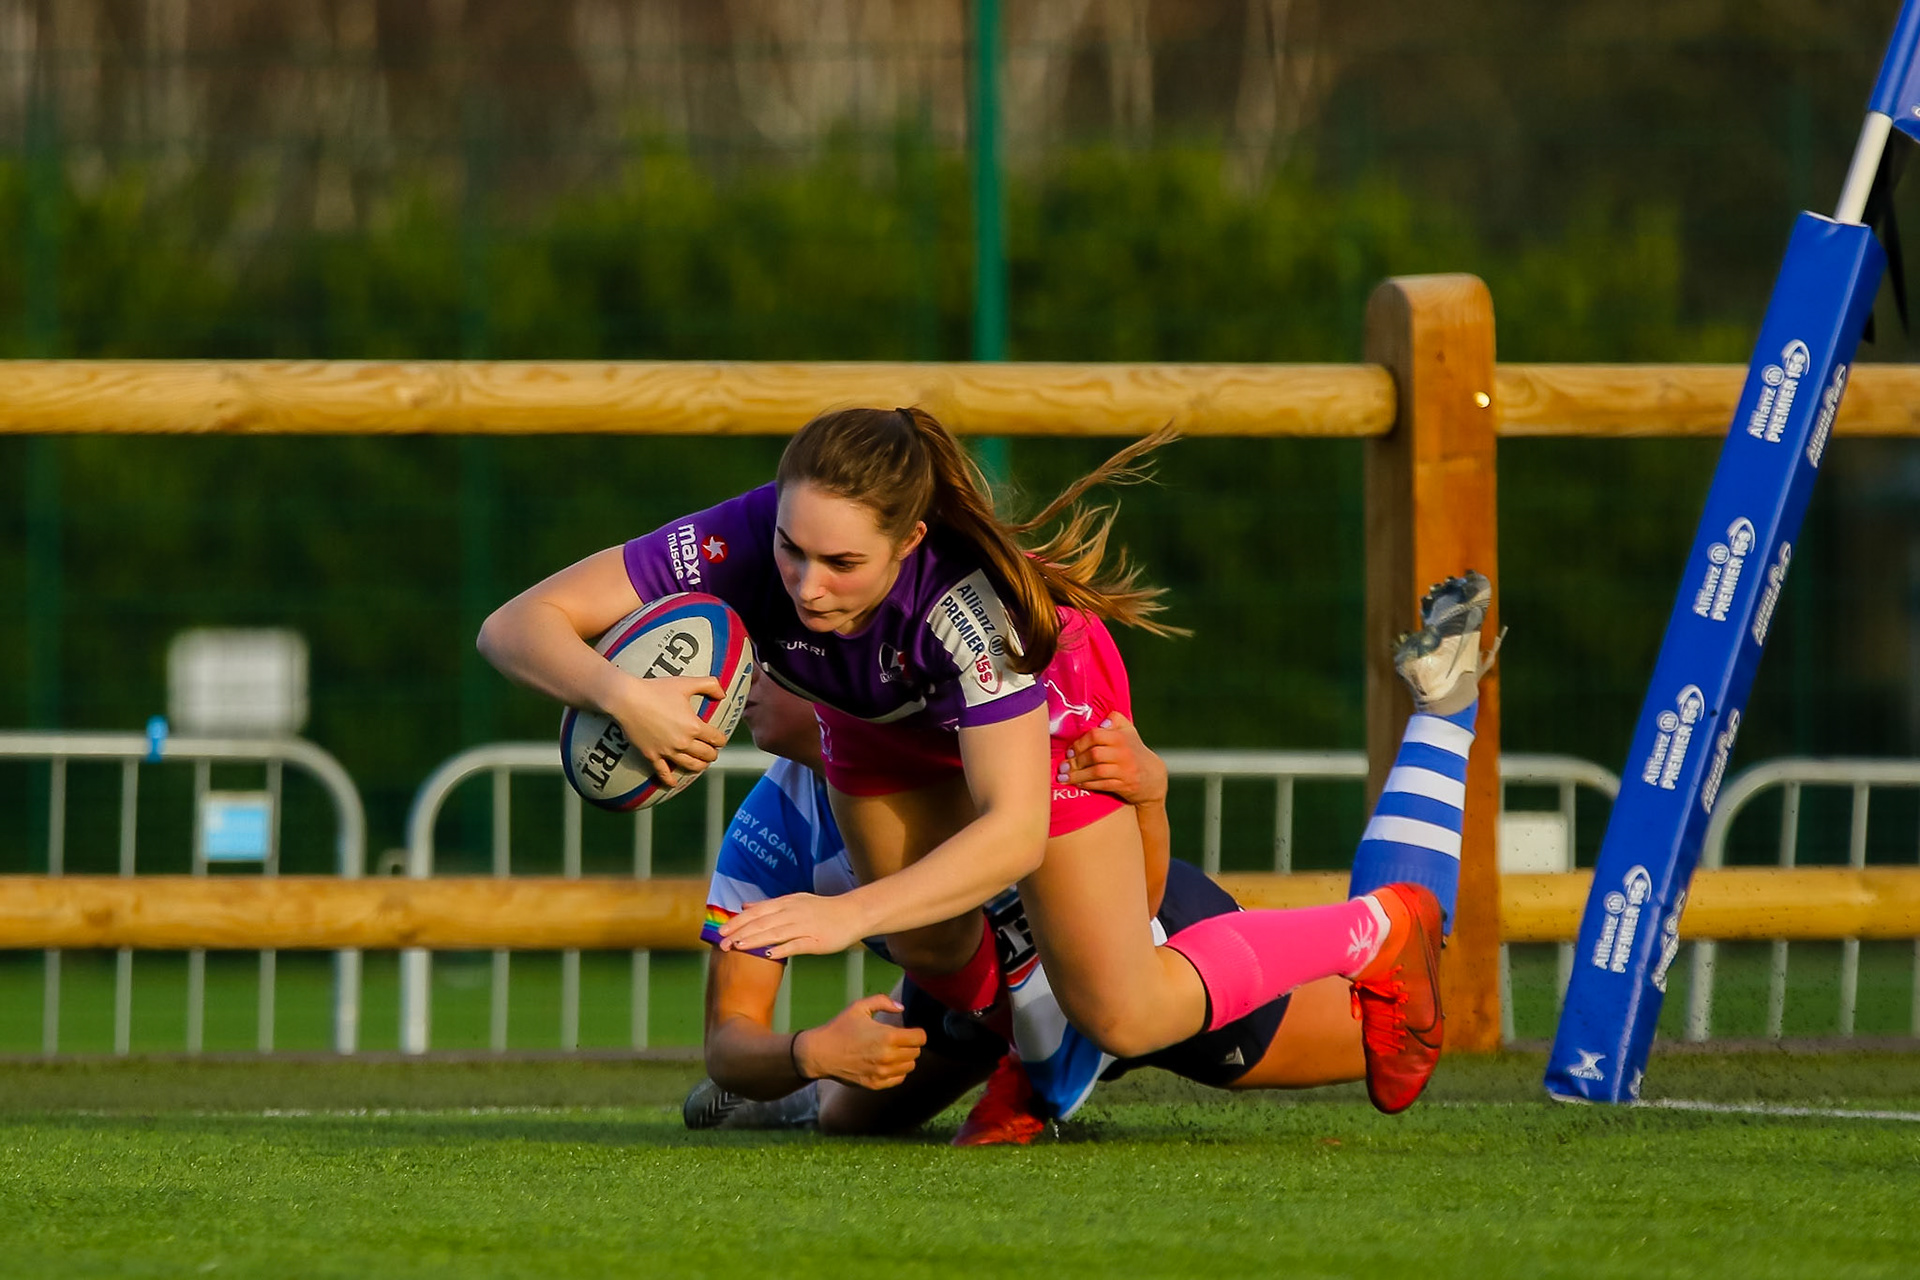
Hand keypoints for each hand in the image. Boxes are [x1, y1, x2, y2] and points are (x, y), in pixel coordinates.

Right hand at [608, 673, 728, 787]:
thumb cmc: (656, 689)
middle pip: (706, 755)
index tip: (720, 739)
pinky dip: (670, 780)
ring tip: (701, 765)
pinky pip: (663, 772)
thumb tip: (723, 693)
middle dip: (712, 754)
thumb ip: (709, 684)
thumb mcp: (686, 683)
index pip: (716, 739)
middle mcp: (683, 742)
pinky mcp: (651, 755)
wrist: (627, 699)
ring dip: (699, 766)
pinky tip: (674, 783)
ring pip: (690, 765)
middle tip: (712, 752)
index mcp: (694, 726)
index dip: (721, 740)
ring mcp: (667, 751)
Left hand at [718, 892, 868, 959]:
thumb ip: (768, 905)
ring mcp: (804, 926)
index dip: (738, 921)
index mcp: (786, 903)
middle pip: (762, 923)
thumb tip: (744, 906)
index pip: (756, 912)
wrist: (852, 914)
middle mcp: (792, 912)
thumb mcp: (794, 901)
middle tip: (722, 943)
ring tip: (738, 947)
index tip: (721, 931)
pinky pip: (795, 945)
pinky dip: (781, 949)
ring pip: (775, 933)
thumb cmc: (822, 909)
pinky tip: (767, 955)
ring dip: (755, 940)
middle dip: (740, 933)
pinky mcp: (815, 940)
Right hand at [795, 994, 926, 1089]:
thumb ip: (883, 1002)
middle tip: (899, 1040)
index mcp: (888, 1037)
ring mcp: (882, 1072)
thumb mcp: (859, 1007)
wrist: (820, 1053)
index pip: (920, 1038)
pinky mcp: (875, 1084)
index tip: (909, 1030)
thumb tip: (902, 1008)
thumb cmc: (840, 1028)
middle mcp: (888, 1057)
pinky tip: (887, 1063)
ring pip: (909, 1067)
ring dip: (905, 1058)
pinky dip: (897, 1071)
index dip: (917, 1032)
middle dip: (911, 1044)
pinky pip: (898, 1079)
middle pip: (916, 1052)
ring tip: (893, 1051)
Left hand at [1057, 712, 1166, 805]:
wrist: (1153, 777)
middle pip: (1094, 755)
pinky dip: (1088, 784)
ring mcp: (1124, 770)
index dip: (1079, 743)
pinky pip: (1102, 785)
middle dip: (1076, 761)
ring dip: (1078, 775)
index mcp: (1121, 737)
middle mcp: (1123, 753)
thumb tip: (1099, 721)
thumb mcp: (1128, 731)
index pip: (1096, 735)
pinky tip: (1078, 784)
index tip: (1070, 751)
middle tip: (1064, 766)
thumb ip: (1114, 720)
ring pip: (1096, 772)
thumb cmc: (1134, 750)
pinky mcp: (1124, 785)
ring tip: (1064, 778)